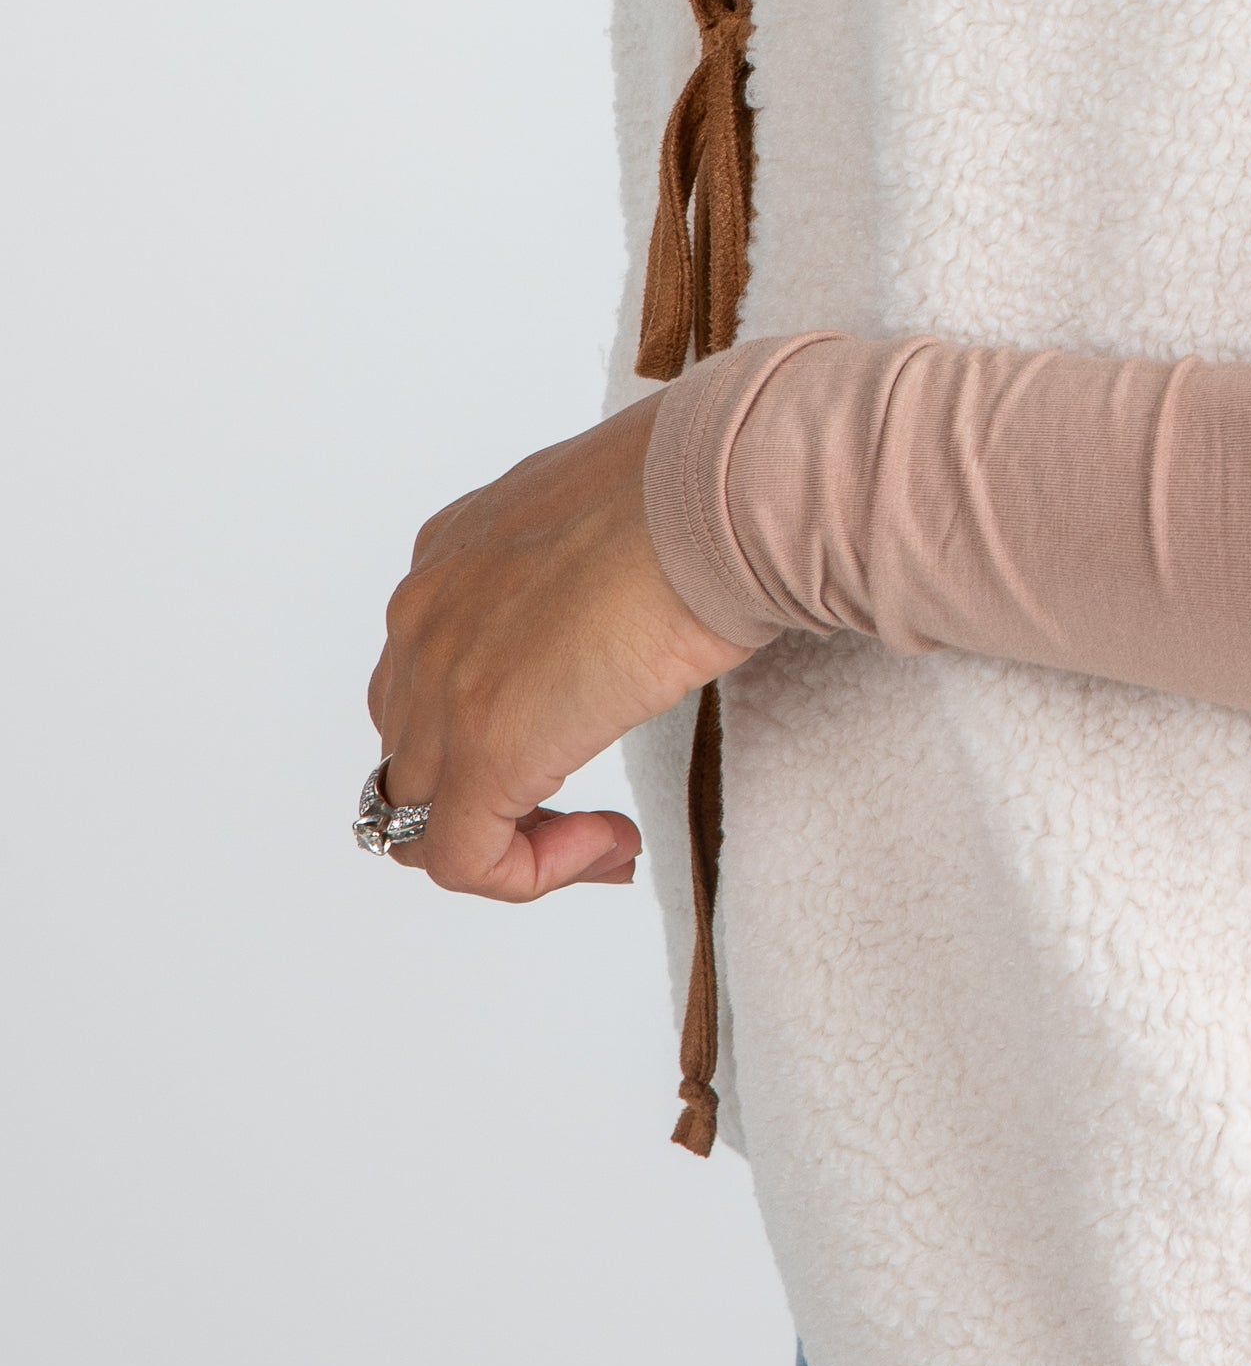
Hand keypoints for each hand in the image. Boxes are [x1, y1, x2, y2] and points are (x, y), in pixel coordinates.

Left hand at [366, 403, 752, 901]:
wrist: (720, 492)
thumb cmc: (701, 492)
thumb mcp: (603, 523)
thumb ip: (572, 575)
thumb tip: (604, 624)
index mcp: (450, 555)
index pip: (427, 677)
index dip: (490, 734)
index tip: (578, 741)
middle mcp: (423, 617)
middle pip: (414, 752)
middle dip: (491, 797)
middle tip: (585, 814)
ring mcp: (441, 685)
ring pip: (423, 816)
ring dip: (512, 838)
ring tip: (599, 836)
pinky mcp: (483, 750)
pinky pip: (465, 860)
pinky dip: (532, 873)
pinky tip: (612, 843)